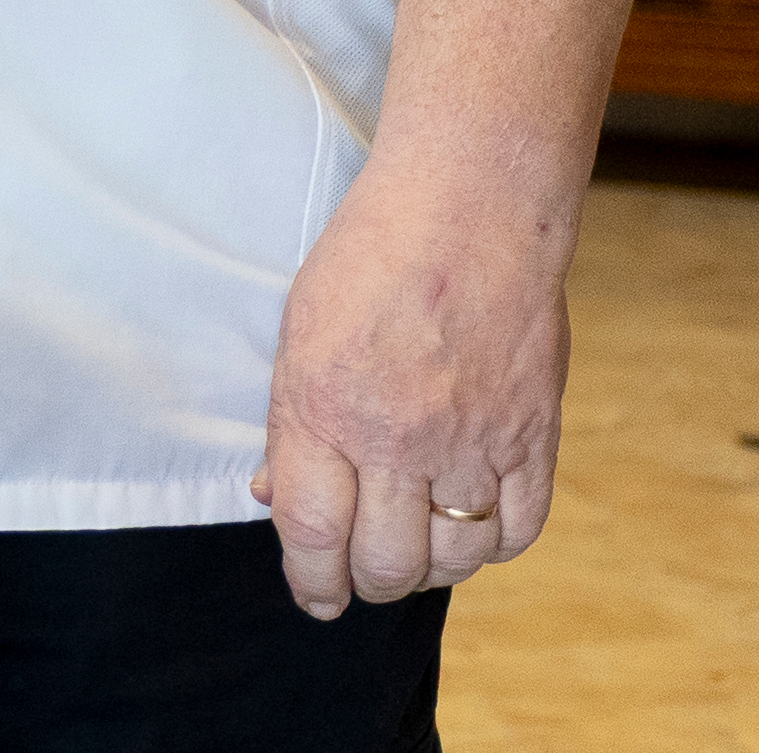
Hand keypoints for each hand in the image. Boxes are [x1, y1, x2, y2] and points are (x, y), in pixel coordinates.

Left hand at [252, 149, 570, 616]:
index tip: (313, 595)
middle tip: (358, 573)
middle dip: (364, 581)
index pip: (311, 530)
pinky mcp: (533, 439)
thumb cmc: (369, 257)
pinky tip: (466, 527)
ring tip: (408, 550)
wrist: (468, 211)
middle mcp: (396, 434)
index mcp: (323, 403)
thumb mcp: (298, 329)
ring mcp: (471, 441)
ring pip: (452, 559)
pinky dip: (489, 545)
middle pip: (384, 561)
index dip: (310, 578)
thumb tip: (273, 499)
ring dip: (426, 569)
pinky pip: (515, 533)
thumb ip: (289, 422)